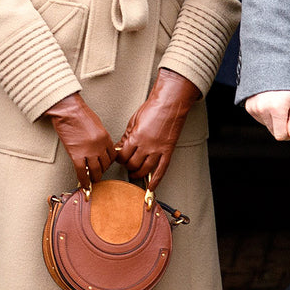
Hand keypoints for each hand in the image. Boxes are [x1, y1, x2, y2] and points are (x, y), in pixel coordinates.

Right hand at [44, 92, 115, 185]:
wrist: (68, 110)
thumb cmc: (80, 113)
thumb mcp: (96, 124)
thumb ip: (100, 137)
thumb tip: (99, 147)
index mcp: (105, 137)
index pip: (112, 156)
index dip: (108, 162)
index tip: (104, 164)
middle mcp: (100, 146)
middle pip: (105, 164)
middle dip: (102, 170)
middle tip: (98, 173)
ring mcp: (89, 151)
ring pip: (95, 170)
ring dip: (94, 177)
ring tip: (92, 180)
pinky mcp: (76, 154)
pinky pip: (81, 172)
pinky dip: (83, 180)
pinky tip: (84, 184)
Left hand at [115, 69, 200, 189]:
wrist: (170, 103)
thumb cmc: (152, 108)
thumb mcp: (133, 120)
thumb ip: (127, 136)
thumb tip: (121, 146)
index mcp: (135, 137)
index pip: (123, 155)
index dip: (119, 158)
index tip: (119, 158)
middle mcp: (146, 146)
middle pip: (133, 164)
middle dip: (128, 166)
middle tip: (127, 164)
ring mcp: (158, 150)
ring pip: (145, 169)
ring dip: (138, 174)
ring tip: (135, 173)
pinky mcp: (168, 151)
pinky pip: (161, 170)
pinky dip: (156, 180)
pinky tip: (151, 187)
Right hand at [245, 90, 289, 140]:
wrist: (273, 70)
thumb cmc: (289, 87)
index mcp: (277, 108)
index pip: (280, 136)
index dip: (288, 134)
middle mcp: (262, 108)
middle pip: (273, 132)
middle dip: (281, 125)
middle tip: (286, 111)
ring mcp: (254, 108)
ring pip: (267, 125)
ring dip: (273, 119)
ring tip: (277, 104)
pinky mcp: (249, 107)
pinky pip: (260, 119)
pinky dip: (266, 114)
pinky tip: (270, 103)